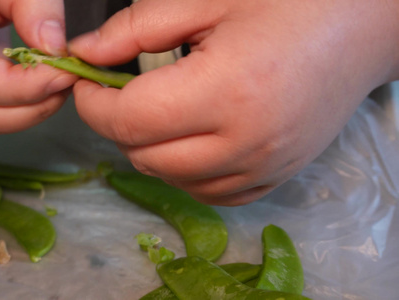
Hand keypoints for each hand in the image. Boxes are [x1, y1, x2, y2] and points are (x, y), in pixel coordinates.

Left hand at [70, 0, 398, 204]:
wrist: (360, 28)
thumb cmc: (288, 1)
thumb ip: (135, 29)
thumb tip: (84, 55)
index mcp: (228, 90)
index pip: (131, 120)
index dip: (93, 103)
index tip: (85, 83)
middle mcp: (246, 143)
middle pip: (145, 155)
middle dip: (117, 124)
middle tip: (121, 91)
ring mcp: (262, 168)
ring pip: (171, 179)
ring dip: (149, 148)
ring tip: (159, 109)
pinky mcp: (272, 179)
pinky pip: (207, 192)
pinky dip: (184, 170)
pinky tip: (191, 136)